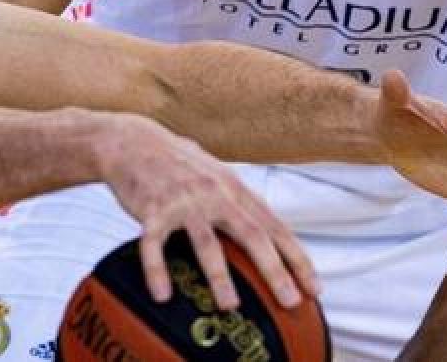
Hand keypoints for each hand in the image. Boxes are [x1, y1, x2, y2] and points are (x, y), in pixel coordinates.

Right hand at [92, 113, 315, 312]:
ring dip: (220, 276)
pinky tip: (162, 295)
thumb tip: (269, 234)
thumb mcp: (216, 175)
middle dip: (274, 270)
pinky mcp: (151, 209)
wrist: (132, 141)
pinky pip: (154, 244)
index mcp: (235, 189)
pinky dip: (157, 269)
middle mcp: (214, 193)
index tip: (314, 288)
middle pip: (251, 234)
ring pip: (206, 242)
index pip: (274, 227)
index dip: (297, 258)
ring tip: (231, 305)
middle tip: (290, 302)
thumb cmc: (179, 164)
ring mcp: (183, 201)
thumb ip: (239, 201)